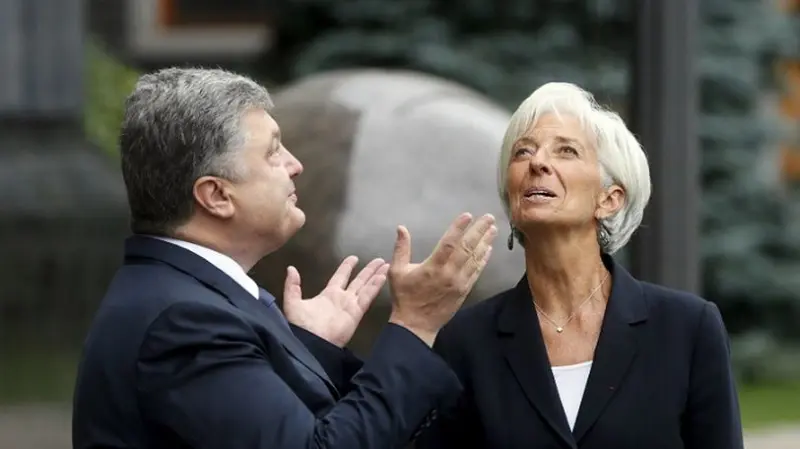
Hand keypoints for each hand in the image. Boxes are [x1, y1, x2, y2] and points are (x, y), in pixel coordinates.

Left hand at [283, 256, 388, 347]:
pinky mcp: (356, 312)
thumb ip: (292, 285)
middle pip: (358, 281)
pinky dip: (375, 286)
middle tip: (378, 260)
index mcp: (328, 295)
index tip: (354, 258)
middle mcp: (341, 298)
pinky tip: (383, 276)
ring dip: (375, 275)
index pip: (340, 277)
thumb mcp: (292, 302)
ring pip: (366, 286)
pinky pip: (367, 296)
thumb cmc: (301, 325)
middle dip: (368, 270)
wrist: (309, 342)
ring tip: (385, 265)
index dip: (347, 267)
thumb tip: (291, 268)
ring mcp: (350, 305)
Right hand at [387, 213, 496, 345]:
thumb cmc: (405, 297)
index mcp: (432, 267)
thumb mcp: (396, 271)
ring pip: (475, 259)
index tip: (467, 215)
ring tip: (493, 229)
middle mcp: (449, 273)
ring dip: (485, 243)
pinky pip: (476, 272)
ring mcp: (459, 282)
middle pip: (467, 248)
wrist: (416, 325)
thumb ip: (401, 249)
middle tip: (489, 217)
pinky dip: (483, 260)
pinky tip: (488, 249)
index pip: (449, 243)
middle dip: (479, 231)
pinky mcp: (465, 290)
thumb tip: (401, 228)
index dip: (459, 228)